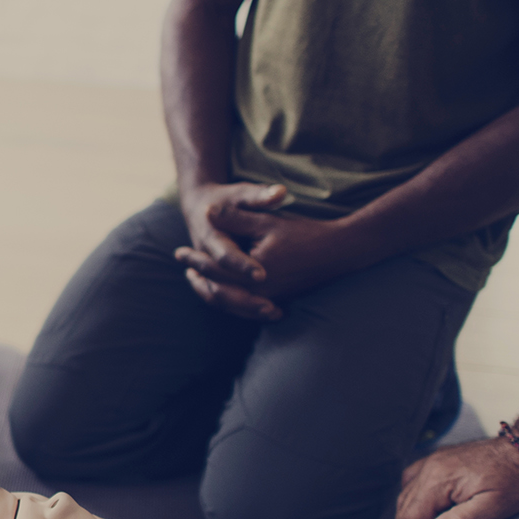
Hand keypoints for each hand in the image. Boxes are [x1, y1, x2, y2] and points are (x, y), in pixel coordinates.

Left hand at [174, 184, 361, 319]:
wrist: (339, 251)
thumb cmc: (303, 234)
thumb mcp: (266, 221)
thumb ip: (236, 218)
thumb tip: (207, 211)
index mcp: (253, 274)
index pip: (215, 269)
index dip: (195, 260)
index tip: (179, 252)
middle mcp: (260, 293)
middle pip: (218, 291)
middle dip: (199, 279)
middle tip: (184, 269)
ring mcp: (268, 300)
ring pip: (230, 303)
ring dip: (211, 292)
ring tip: (197, 281)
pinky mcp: (276, 301)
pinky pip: (245, 306)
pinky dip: (229, 300)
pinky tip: (224, 290)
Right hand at [394, 437, 518, 518]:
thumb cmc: (518, 476)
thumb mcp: (495, 506)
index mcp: (439, 479)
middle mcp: (429, 468)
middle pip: (405, 512)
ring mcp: (433, 462)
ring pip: (406, 500)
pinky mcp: (440, 462)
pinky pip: (412, 485)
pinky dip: (411, 506)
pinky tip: (417, 517)